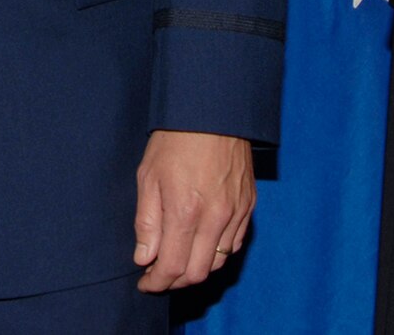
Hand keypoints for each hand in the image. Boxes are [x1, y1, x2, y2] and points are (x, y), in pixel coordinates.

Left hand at [132, 129, 255, 291]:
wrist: (213, 111)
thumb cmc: (175, 140)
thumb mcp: (148, 176)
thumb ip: (147, 222)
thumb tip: (145, 258)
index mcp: (185, 212)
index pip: (172, 267)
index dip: (156, 283)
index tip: (145, 283)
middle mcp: (215, 218)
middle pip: (198, 273)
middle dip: (175, 281)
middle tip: (159, 275)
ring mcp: (236, 212)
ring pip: (219, 262)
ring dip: (197, 268)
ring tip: (179, 259)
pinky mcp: (249, 205)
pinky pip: (235, 243)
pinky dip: (218, 252)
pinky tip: (202, 243)